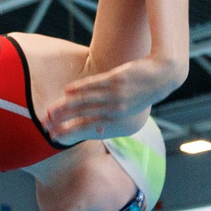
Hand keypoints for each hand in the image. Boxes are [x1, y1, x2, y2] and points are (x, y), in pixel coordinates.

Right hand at [39, 58, 181, 144]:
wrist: (164, 74)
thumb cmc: (144, 90)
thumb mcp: (130, 107)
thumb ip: (111, 115)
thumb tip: (97, 128)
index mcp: (118, 118)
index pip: (89, 127)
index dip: (71, 132)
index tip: (55, 136)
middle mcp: (116, 109)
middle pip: (83, 116)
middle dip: (63, 122)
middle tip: (46, 125)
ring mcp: (116, 94)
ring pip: (86, 102)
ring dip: (66, 106)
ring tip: (50, 110)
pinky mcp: (117, 79)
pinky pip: (94, 85)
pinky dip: (80, 88)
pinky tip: (66, 91)